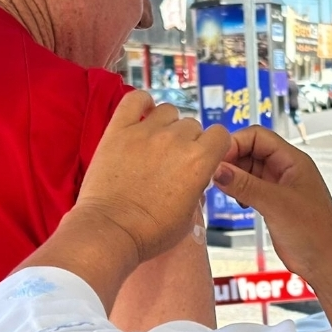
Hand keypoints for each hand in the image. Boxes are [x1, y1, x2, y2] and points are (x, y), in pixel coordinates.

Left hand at [76, 91, 229, 263]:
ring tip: (156, 142)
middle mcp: (176, 140)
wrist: (110, 232)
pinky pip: (135, 99)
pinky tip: (142, 114)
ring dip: (166, 124)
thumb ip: (197, 188)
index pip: (220, 135)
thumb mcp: (189, 216)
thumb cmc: (149, 232)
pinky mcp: (119, 130)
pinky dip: (142, 102)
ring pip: (168, 111)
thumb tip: (194, 177)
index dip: (214, 146)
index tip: (204, 156)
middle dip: (187, 141)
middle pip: (192, 125)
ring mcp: (146, 132)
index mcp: (199, 161)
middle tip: (173, 161)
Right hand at [213, 126, 331, 325]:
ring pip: (248, 170)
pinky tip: (236, 202)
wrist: (326, 264)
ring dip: (233, 176)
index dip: (235, 143)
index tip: (216, 158)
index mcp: (293, 161)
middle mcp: (286, 169)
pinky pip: (250, 188)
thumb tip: (218, 170)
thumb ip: (245, 185)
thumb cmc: (315, 233)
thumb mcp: (275, 204)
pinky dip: (238, 191)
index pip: (258, 136)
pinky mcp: (273, 204)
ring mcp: (280, 187)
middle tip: (213, 174)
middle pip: (251, 150)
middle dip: (231, 159)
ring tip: (221, 188)